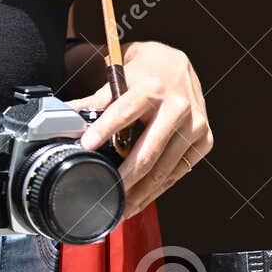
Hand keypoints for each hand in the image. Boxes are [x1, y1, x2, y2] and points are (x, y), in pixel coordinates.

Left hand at [65, 40, 212, 218]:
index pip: (124, 112)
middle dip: (125, 179)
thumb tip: (67, 115)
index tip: (86, 146)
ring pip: (163, 170)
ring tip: (122, 207)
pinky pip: (178, 172)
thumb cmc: (147, 71)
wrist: (179, 64)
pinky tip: (143, 198)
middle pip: (148, 153)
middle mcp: (178, 107)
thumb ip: (97, 100)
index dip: (104, 130)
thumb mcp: (121, 75)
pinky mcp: (204, 140)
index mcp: (153, 88)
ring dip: (141, 193)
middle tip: (105, 196)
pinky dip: (158, 189)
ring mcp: (195, 125)